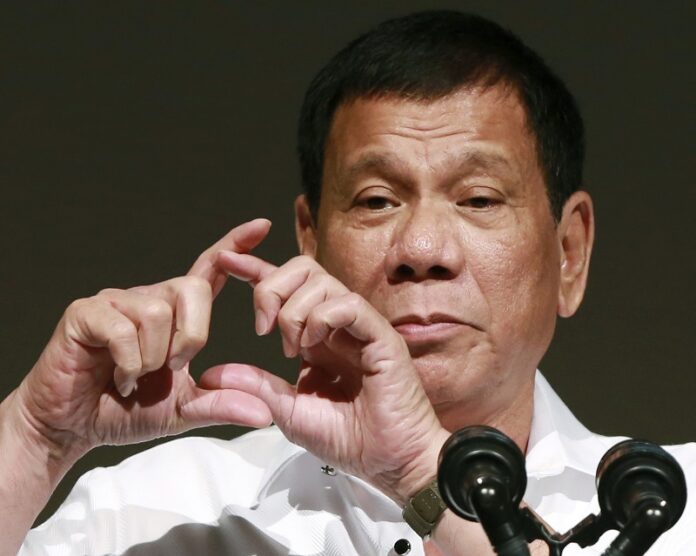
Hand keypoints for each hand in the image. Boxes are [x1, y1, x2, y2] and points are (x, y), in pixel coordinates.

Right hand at [7, 219, 272, 462]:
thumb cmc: (124, 410)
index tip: (263, 225)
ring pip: (156, 312)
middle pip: (191, 288)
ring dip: (153, 357)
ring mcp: (114, 302)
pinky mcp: (85, 313)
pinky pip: (122, 329)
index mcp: (173, 313)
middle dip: (191, 337)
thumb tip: (265, 414)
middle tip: (171, 368)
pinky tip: (118, 377)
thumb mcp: (183, 411)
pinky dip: (128, 363)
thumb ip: (222, 405)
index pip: (208, 270)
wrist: (74, 427)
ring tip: (135, 375)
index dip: (234, 245)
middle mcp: (146, 298)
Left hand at [203, 252, 449, 502]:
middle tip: (263, 327)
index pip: (287, 289)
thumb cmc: (349, 440)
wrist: (389, 463)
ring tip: (293, 348)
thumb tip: (211, 374)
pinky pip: (348, 304)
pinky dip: (323, 317)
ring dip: (294, 311)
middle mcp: (338, 325)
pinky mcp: (381, 336)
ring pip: (323, 281)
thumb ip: (256, 386)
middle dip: (271, 286)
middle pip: (304, 269)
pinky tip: (313, 344)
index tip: (226, 261)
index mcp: (317, 338)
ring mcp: (360, 327)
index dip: (256, 270)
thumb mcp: (288, 411)